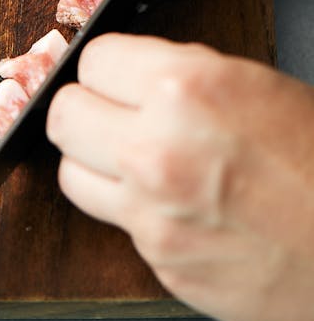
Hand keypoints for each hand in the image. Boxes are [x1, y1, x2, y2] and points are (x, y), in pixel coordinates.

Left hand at [46, 33, 313, 320]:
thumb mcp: (256, 85)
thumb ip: (181, 76)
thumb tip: (130, 75)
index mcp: (185, 88)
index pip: (92, 59)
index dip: (108, 67)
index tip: (116, 76)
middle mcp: (156, 148)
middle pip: (62, 114)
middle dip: (87, 109)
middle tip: (112, 115)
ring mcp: (152, 211)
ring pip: (70, 172)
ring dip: (95, 163)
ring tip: (136, 162)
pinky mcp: (159, 262)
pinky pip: (116, 224)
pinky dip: (136, 213)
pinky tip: (177, 208)